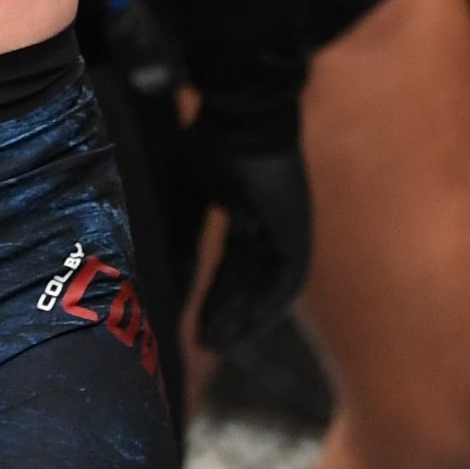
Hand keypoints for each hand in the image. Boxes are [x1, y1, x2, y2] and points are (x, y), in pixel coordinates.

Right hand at [190, 136, 315, 358]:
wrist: (238, 125)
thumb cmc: (208, 149)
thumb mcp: (185, 198)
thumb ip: (181, 237)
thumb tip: (173, 278)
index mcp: (245, 212)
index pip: (230, 266)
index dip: (212, 295)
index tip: (192, 322)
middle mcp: (268, 227)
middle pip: (246, 283)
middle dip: (224, 313)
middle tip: (203, 342)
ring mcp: (286, 233)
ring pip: (264, 289)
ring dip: (242, 317)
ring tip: (217, 343)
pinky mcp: (296, 238)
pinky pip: (283, 286)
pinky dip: (263, 309)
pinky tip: (243, 328)